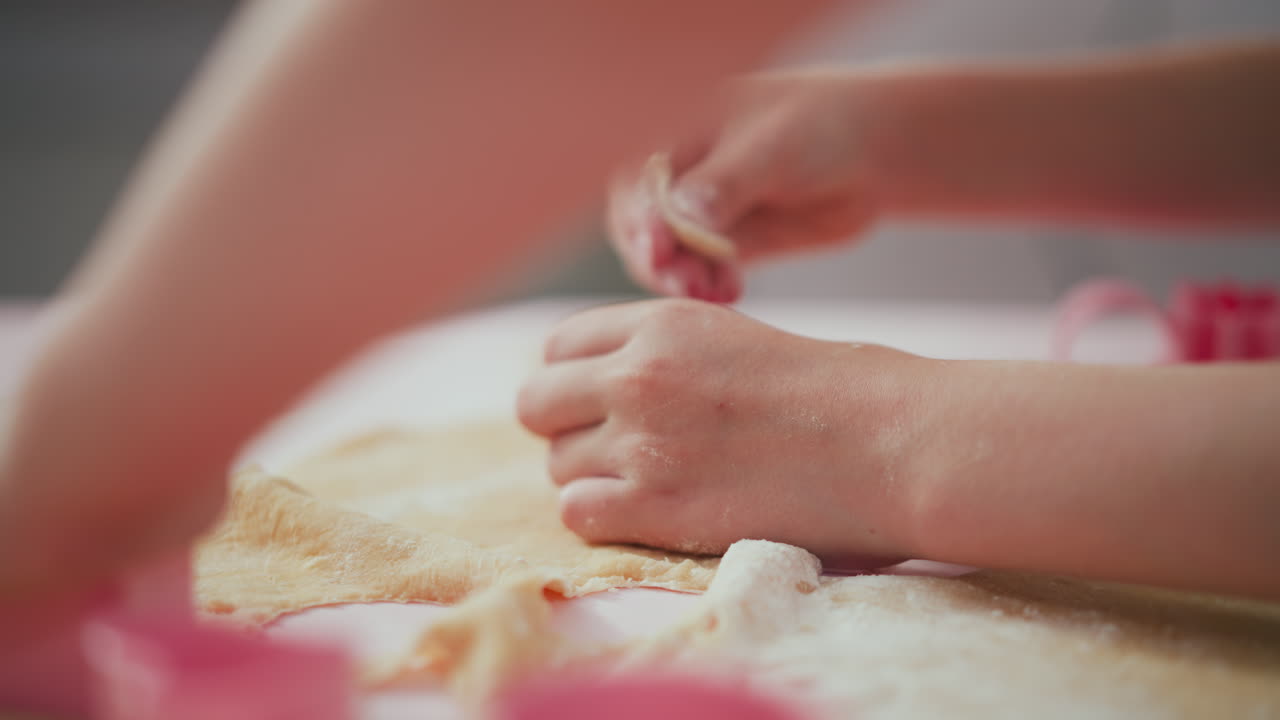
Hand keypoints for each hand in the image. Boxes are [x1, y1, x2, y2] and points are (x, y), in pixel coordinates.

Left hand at [517, 299, 922, 568]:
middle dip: (564, 426)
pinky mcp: (658, 507)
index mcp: (661, 322)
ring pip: (556, 464)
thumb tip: (604, 385)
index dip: (572, 377)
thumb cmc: (835, 391)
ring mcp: (642, 442)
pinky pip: (576, 513)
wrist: (890, 444)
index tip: (598, 401)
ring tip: (650, 483)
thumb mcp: (733, 340)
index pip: (558, 346)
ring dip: (590, 477)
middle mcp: (638, 375)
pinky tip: (646, 513)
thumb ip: (663, 353)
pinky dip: (601, 518)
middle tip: (610, 447)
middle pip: (537, 403)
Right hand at [608, 70, 882, 302]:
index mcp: (675, 130)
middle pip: (639, 223)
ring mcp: (697, 212)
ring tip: (713, 292)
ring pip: (666, 256)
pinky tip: (731, 293)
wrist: (875, 155)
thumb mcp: (775, 147)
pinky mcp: (721, 246)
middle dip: (656, 257)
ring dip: (681, 279)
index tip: (657, 249)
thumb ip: (725, 183)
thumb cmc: (823, 127)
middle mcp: (676, 173)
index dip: (639, 215)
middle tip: (684, 283)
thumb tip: (677, 215)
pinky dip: (707, 288)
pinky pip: (699, 273)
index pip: (636, 178)